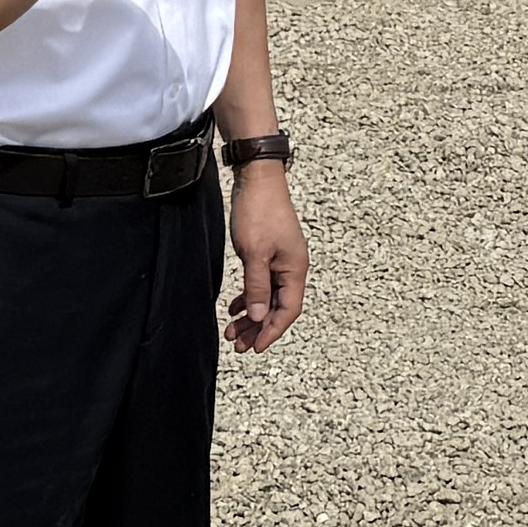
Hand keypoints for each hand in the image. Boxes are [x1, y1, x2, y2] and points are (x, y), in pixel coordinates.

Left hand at [225, 169, 309, 352]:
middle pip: (278, 307)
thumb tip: (259, 317)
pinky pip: (262, 283)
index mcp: (295, 269)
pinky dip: (249, 297)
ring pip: (268, 297)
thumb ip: (256, 286)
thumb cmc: (259, 211)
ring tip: (233, 331)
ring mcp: (281, 260)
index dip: (272, 331)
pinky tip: (235, 308)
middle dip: (259, 328)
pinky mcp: (270, 253)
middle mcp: (292, 267)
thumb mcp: (254, 253)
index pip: (288, 310)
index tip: (256, 348)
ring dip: (252, 316)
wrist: (258, 178)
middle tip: (238, 345)